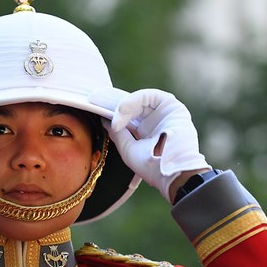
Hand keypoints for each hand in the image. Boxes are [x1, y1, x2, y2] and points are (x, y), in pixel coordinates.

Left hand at [90, 88, 209, 200]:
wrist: (170, 171)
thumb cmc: (150, 166)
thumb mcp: (127, 148)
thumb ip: (117, 133)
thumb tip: (103, 119)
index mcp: (146, 132)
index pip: (128, 115)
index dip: (113, 110)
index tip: (93, 103)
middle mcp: (155, 121)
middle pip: (133, 104)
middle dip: (115, 104)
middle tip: (97, 102)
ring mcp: (164, 114)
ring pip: (141, 99)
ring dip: (125, 105)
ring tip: (116, 118)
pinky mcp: (173, 107)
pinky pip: (152, 95)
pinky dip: (136, 99)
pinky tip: (124, 110)